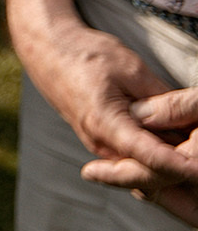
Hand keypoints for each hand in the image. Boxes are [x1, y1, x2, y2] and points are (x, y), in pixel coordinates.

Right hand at [15, 18, 197, 212]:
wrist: (47, 50)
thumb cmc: (85, 54)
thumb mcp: (131, 69)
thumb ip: (163, 100)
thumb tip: (193, 122)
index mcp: (105, 122)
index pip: (150, 157)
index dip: (181, 167)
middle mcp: (102, 144)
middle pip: (150, 176)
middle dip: (180, 179)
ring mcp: (103, 148)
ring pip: (145, 174)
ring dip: (172, 175)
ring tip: (190, 174)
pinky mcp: (106, 145)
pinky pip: (137, 165)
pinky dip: (159, 168)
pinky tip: (177, 163)